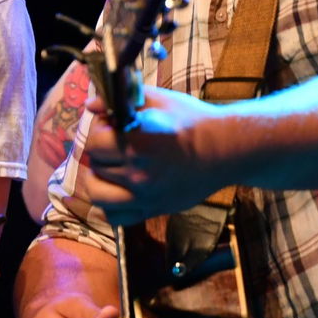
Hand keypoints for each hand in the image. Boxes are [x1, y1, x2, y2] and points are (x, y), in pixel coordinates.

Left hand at [82, 86, 225, 224]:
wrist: (226, 149)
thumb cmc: (192, 120)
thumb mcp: (157, 100)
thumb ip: (120, 101)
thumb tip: (91, 105)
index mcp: (139, 141)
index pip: (94, 141)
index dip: (98, 130)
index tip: (109, 127)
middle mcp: (139, 170)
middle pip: (96, 164)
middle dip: (100, 152)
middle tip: (111, 144)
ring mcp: (145, 193)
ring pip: (97, 193)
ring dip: (97, 179)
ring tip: (107, 169)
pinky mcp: (153, 209)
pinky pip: (115, 217)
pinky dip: (108, 207)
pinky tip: (115, 192)